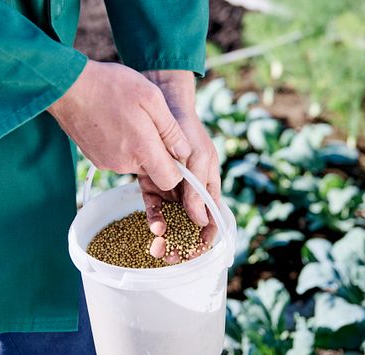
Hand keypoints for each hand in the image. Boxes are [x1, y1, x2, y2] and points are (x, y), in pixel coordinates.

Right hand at [48, 60, 191, 190]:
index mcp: (142, 150)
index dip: (177, 168)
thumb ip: (171, 129)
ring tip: (129, 118)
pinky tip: (114, 121)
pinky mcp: (94, 158)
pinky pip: (117, 157)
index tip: (173, 148)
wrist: (68, 86)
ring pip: (134, 163)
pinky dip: (121, 144)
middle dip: (156, 152)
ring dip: (138, 146)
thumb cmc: (111, 86)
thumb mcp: (152, 98)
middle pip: (152, 170)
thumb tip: (184, 152)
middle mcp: (124, 164)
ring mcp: (107, 163)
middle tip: (149, 123)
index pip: (170, 181)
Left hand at [139, 70, 220, 263]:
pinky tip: (153, 226)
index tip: (197, 252)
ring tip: (159, 248)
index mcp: (209, 186)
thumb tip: (200, 220)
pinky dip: (154, 217)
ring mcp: (172, 188)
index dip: (206, 239)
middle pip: (189, 225)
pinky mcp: (152, 183)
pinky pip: (154, 205)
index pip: (212, 219)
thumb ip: (197, 188)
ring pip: (171, 220)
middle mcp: (191, 191)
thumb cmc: (189, 131)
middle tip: (172, 257)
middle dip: (182, 244)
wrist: (164, 106)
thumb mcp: (198, 158)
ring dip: (167, 236)